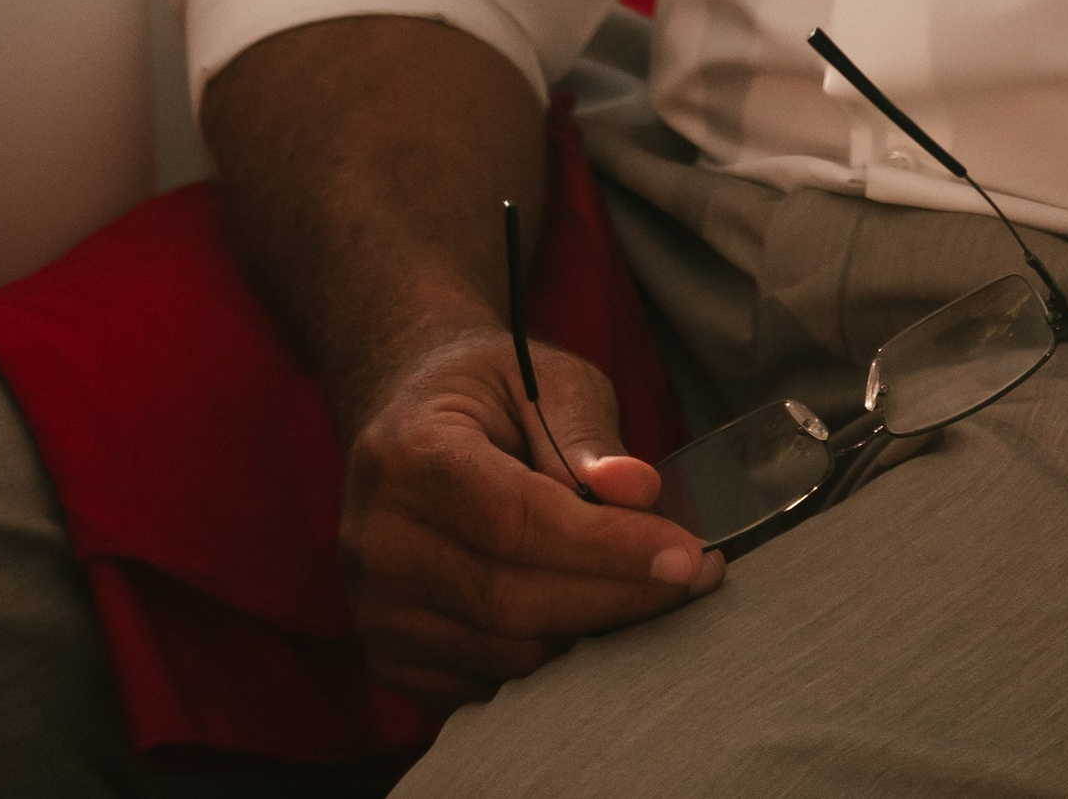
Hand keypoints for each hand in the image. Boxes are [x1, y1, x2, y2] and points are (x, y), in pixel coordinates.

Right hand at [338, 326, 715, 711]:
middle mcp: (377, 542)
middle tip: (694, 579)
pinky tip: (595, 623)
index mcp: (409, 456)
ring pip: (503, 656)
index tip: (686, 552)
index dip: (606, 546)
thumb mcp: (544, 378)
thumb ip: (586, 435)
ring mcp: (373, 611)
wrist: (408, 418)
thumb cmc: (488, 391)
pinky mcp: (388, 658)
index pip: (516, 520)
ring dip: (592, 638)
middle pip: (510, 601)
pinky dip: (550, 668)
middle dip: (616, 597)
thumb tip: (640, 493)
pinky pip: (483, 688)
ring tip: (655, 597)